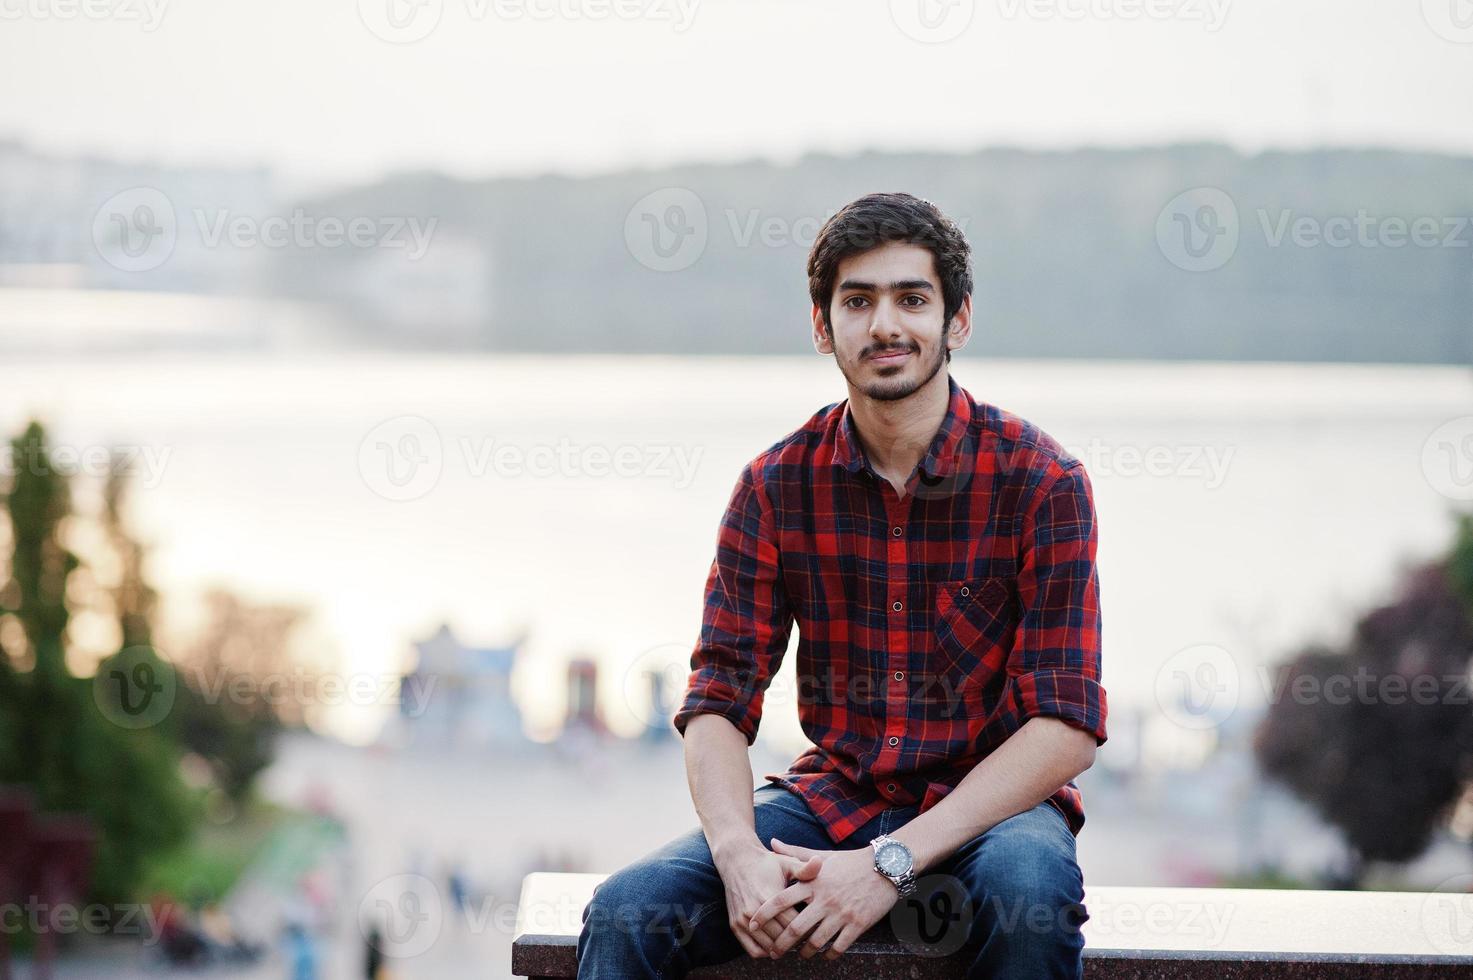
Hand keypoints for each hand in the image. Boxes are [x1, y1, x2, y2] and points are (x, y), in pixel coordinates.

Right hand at [713, 841, 822, 957]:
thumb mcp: (786, 863)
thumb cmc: (767, 864)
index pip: (793, 924)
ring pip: (769, 947)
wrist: (737, 861)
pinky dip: (766, 953)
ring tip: (794, 943)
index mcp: (769, 896)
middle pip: (782, 938)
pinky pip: (753, 950)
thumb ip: (804, 868)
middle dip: (797, 941)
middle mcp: (754, 910)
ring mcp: (743, 920)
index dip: (808, 929)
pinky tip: (776, 945)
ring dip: (783, 949)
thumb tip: (819, 862)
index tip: (817, 929)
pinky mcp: (734, 925)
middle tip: (809, 940)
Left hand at [748, 838, 897, 960]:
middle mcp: (824, 899)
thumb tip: (772, 842)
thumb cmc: (850, 862)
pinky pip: (838, 947)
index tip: (752, 924)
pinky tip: (825, 956)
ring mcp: (841, 913)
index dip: (764, 914)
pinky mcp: (857, 924)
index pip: (781, 900)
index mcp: (813, 883)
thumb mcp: (822, 857)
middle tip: (773, 952)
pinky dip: (829, 955)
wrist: (885, 867)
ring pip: (815, 941)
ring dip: (804, 952)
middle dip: (780, 944)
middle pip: (795, 927)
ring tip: (799, 956)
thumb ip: (794, 853)